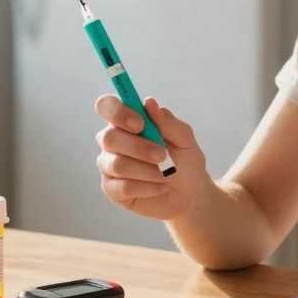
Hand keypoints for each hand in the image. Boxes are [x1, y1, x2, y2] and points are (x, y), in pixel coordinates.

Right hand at [93, 95, 209, 220]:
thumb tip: (149, 102)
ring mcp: (109, 165)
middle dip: (139, 147)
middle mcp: (112, 141)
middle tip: (162, 156)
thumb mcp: (184, 138)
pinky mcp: (111, 190)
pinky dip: (147, 187)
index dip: (118, 112)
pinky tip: (161, 187)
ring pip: (117, 164)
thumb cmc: (185, 161)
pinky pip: (122, 187)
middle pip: (108, 137)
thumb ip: (167, 121)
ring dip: (148, 171)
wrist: (190, 194)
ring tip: (167, 175)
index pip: (106, 106)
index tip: (140, 124)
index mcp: (126, 121)